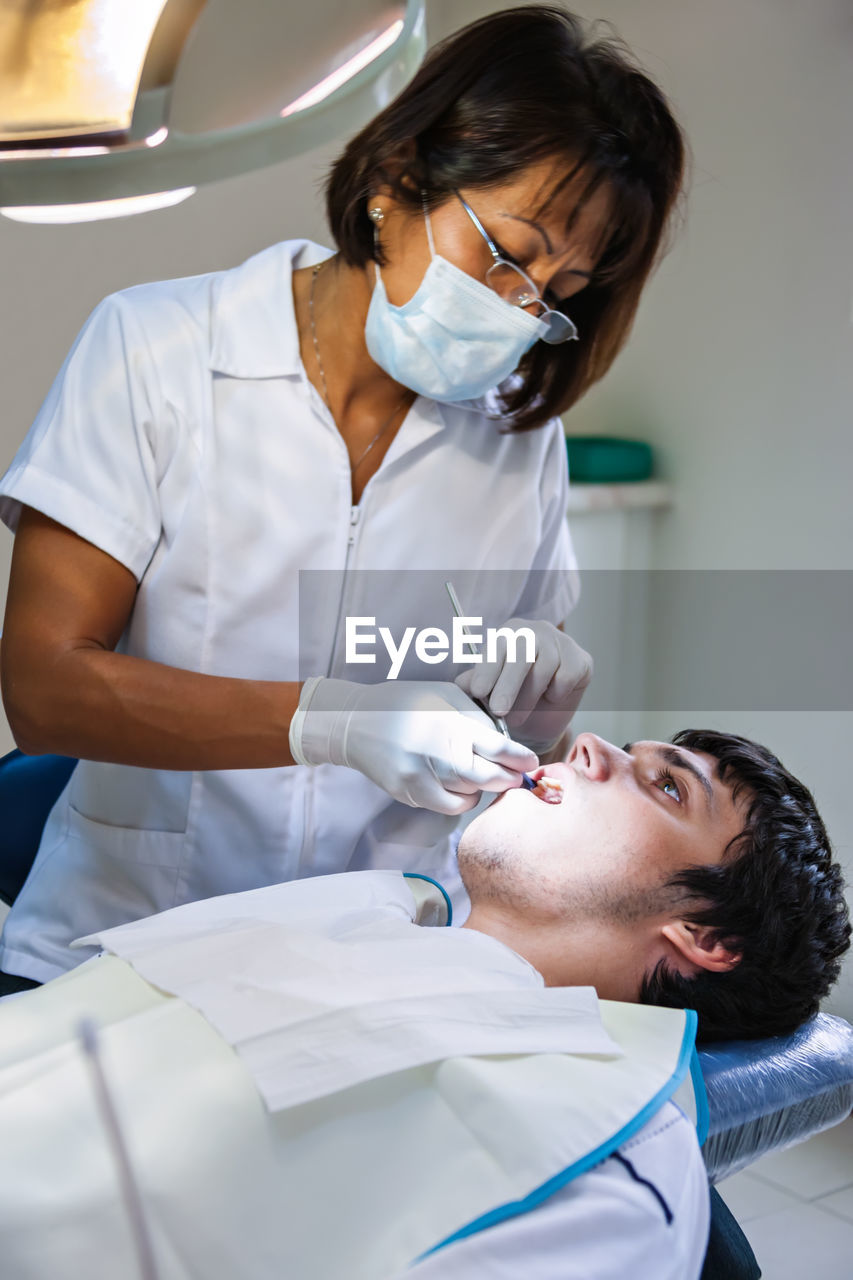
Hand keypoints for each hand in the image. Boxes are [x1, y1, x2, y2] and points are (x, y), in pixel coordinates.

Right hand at [289, 678, 538, 814]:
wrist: (355, 723)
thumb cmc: (404, 703)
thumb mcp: (444, 696)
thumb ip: (476, 718)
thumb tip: (506, 741)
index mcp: (447, 723)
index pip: (497, 748)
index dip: (520, 758)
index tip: (530, 761)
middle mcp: (435, 753)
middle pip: (488, 778)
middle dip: (508, 778)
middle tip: (516, 775)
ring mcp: (420, 777)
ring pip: (470, 795)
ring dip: (484, 788)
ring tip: (484, 774)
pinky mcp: (409, 794)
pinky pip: (449, 806)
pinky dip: (462, 798)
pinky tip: (459, 784)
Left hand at [455, 618, 592, 751]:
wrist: (544, 715)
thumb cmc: (513, 698)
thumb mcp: (491, 692)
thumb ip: (476, 684)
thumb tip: (461, 684)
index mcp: (509, 633)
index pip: (497, 647)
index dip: (487, 670)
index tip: (479, 692)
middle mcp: (536, 631)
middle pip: (522, 655)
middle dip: (507, 686)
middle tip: (499, 711)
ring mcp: (561, 642)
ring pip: (545, 668)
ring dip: (529, 698)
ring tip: (518, 717)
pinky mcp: (582, 659)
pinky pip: (567, 676)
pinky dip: (557, 692)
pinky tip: (551, 697)